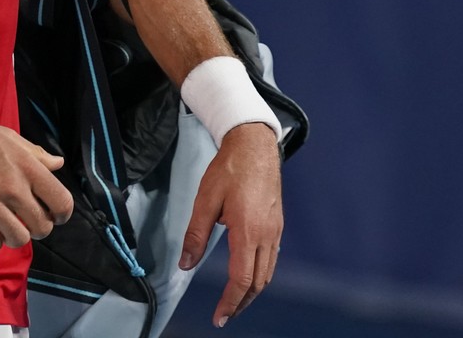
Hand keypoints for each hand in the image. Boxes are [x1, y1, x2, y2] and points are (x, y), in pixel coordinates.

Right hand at [0, 106, 73, 251]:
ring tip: (9, 227)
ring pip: (20, 239)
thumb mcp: (9, 138)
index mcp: (26, 166)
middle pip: (43, 226)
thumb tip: (57, 163)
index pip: (61, 201)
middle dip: (40, 228)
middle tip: (29, 221)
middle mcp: (12, 186)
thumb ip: (36, 154)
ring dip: (17, 237)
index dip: (63, 214)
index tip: (56, 216)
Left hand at [179, 122, 282, 327]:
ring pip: (268, 272)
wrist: (255, 145)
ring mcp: (275, 229)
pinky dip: (260, 274)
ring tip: (236, 301)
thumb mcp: (205, 201)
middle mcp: (267, 235)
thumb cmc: (230, 169)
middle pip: (257, 282)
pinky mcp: (277, 223)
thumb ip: (195, 235)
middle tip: (225, 315)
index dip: (229, 303)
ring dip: (252, 291)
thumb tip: (185, 264)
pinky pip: (272, 258)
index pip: (241, 280)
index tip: (219, 318)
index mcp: (248, 231)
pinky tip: (249, 274)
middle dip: (242, 303)